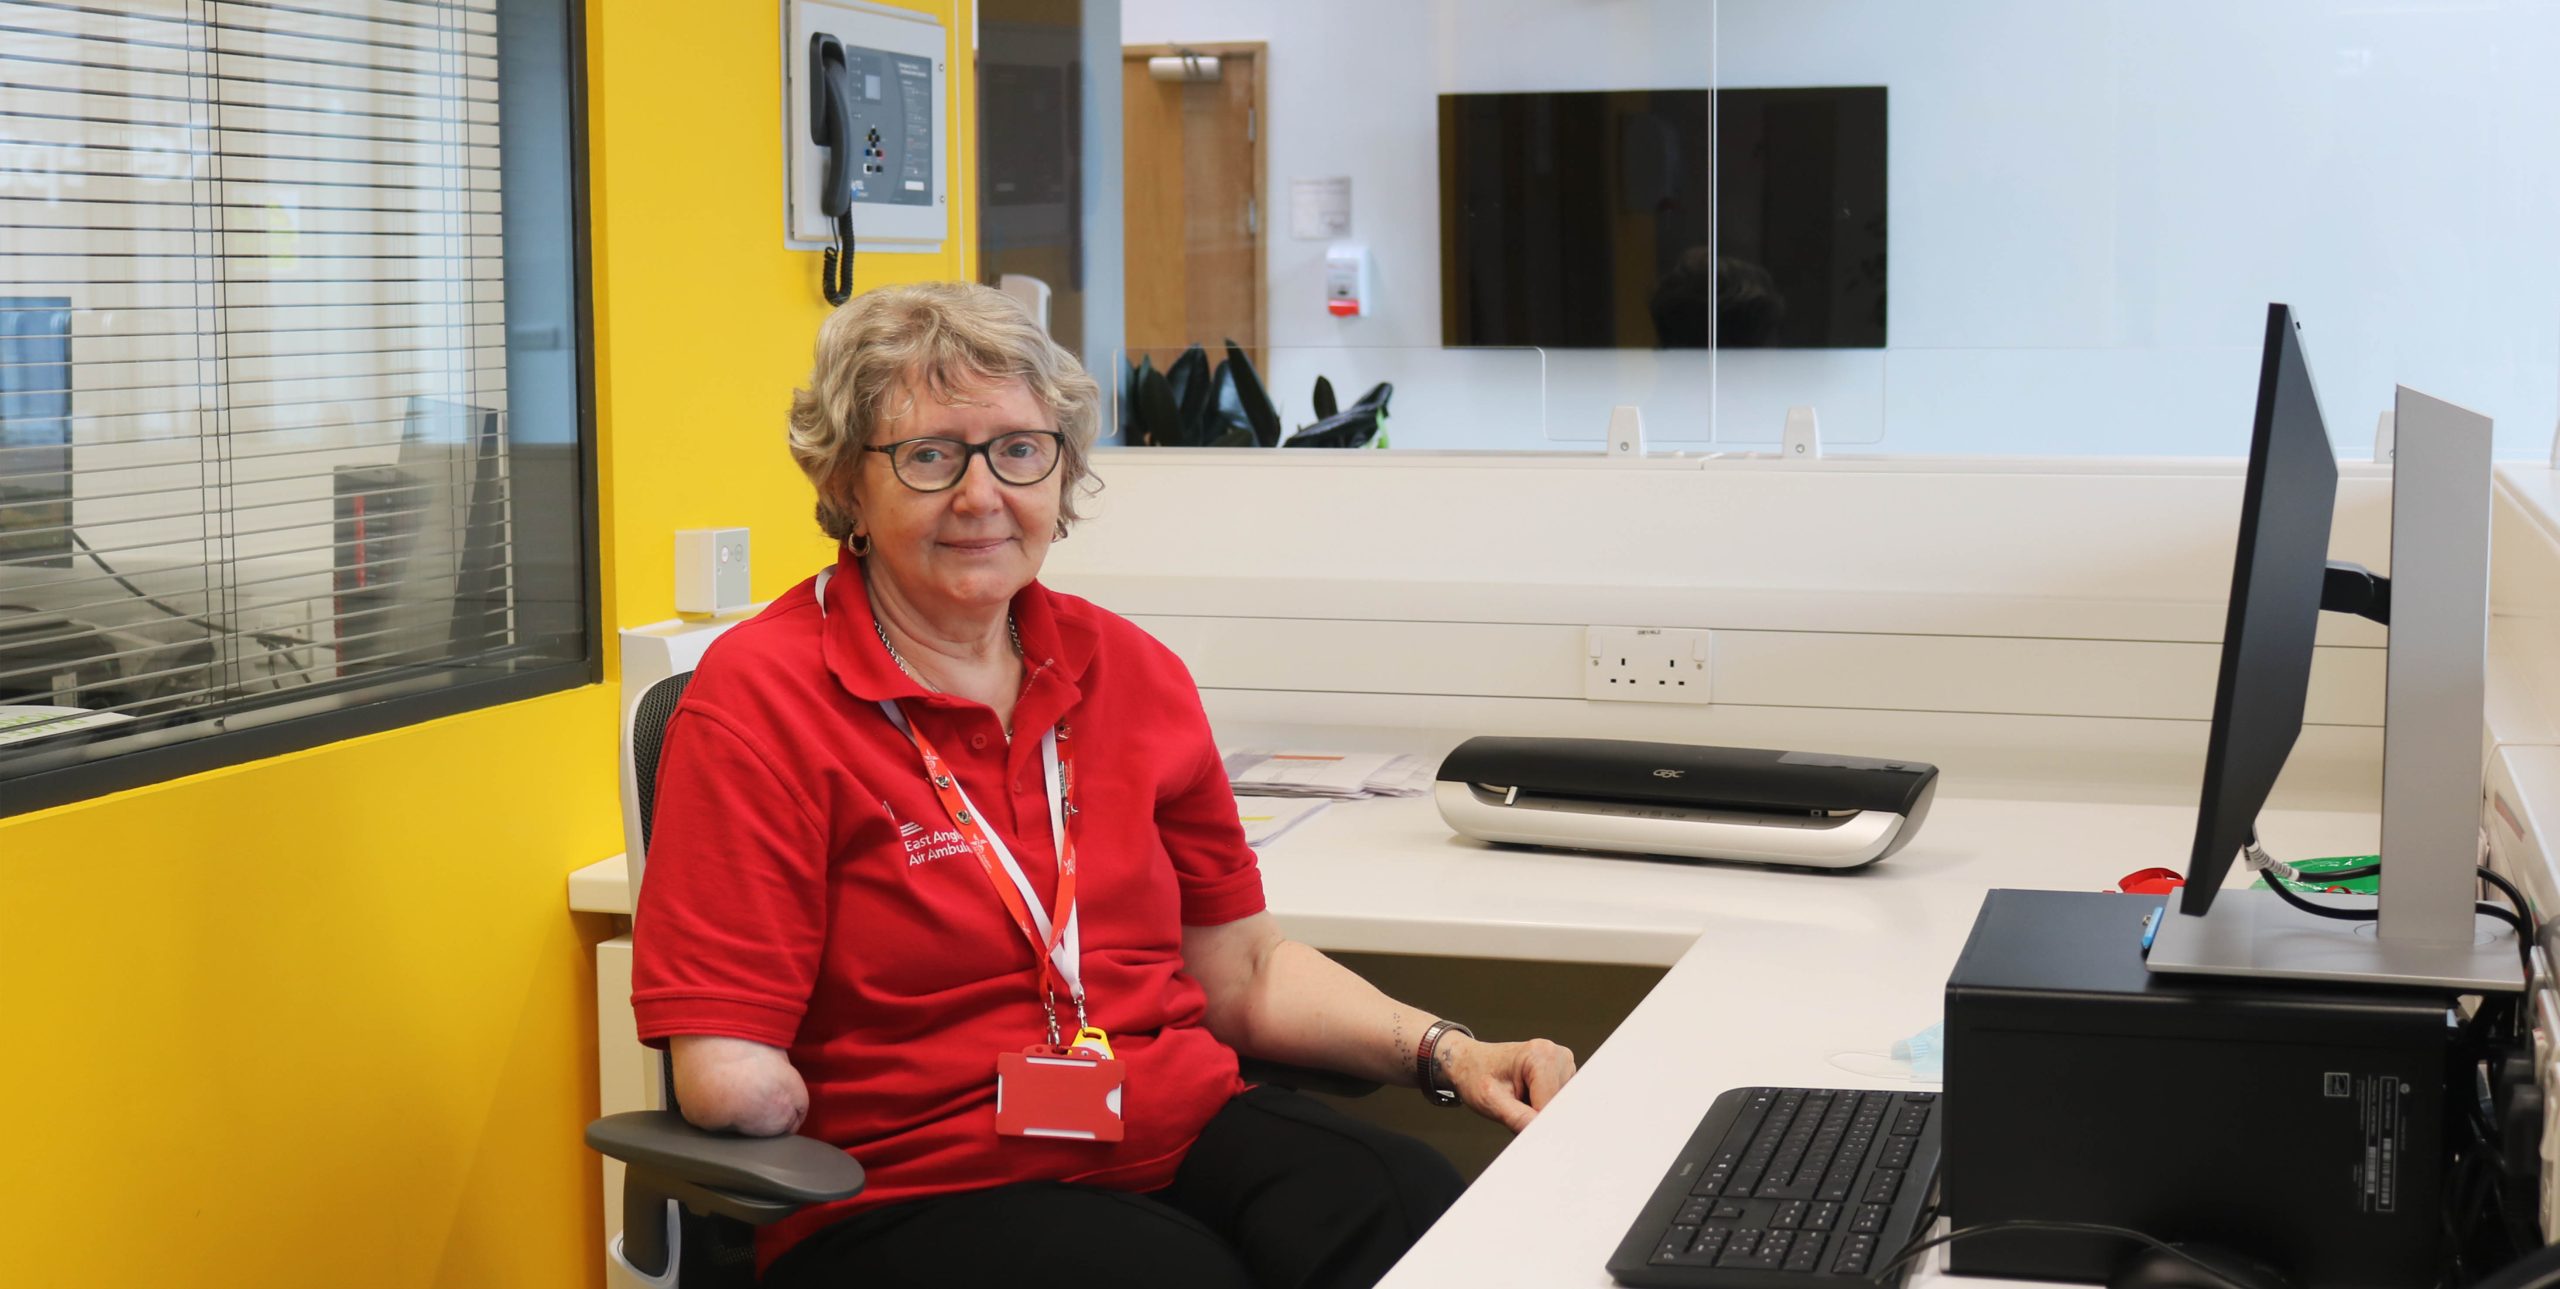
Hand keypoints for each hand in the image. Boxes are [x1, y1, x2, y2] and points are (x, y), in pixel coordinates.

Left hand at [1436, 1033, 1576, 1131]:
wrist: (1469, 1062)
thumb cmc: (1475, 1075)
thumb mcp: (1491, 1102)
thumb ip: (1519, 1119)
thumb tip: (1544, 1135)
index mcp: (1541, 1055)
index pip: (1552, 1105)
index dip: (1537, 1124)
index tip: (1519, 1127)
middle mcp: (1556, 1054)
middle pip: (1559, 1105)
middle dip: (1539, 1117)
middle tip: (1514, 1110)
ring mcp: (1561, 1062)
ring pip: (1561, 1106)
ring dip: (1541, 1112)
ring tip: (1520, 1100)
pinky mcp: (1562, 1071)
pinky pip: (1559, 1100)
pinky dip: (1544, 1106)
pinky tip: (1528, 1098)